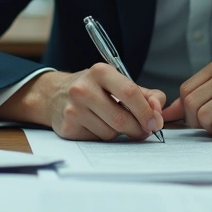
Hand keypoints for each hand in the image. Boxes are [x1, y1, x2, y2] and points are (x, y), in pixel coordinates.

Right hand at [0, 65, 165, 140]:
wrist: (54, 95)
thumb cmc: (94, 88)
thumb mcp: (118, 82)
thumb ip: (145, 95)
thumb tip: (157, 113)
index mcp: (100, 71)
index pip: (130, 93)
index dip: (147, 111)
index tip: (156, 122)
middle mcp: (83, 88)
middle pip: (122, 118)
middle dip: (137, 128)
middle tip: (143, 130)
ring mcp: (73, 109)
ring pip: (110, 132)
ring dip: (118, 132)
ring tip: (111, 121)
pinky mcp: (67, 127)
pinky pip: (97, 139)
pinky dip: (103, 135)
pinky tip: (96, 125)